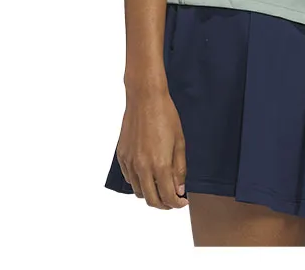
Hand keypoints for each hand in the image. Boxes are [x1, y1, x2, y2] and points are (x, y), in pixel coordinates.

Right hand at [114, 87, 188, 208]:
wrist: (145, 98)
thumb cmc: (166, 116)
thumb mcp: (180, 142)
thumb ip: (179, 169)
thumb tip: (179, 189)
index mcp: (159, 164)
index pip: (168, 197)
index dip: (177, 204)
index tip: (182, 202)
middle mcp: (142, 167)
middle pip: (151, 200)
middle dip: (164, 204)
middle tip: (173, 200)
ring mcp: (129, 162)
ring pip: (138, 192)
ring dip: (150, 194)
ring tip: (161, 187)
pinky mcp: (121, 156)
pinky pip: (129, 178)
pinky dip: (138, 182)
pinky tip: (148, 174)